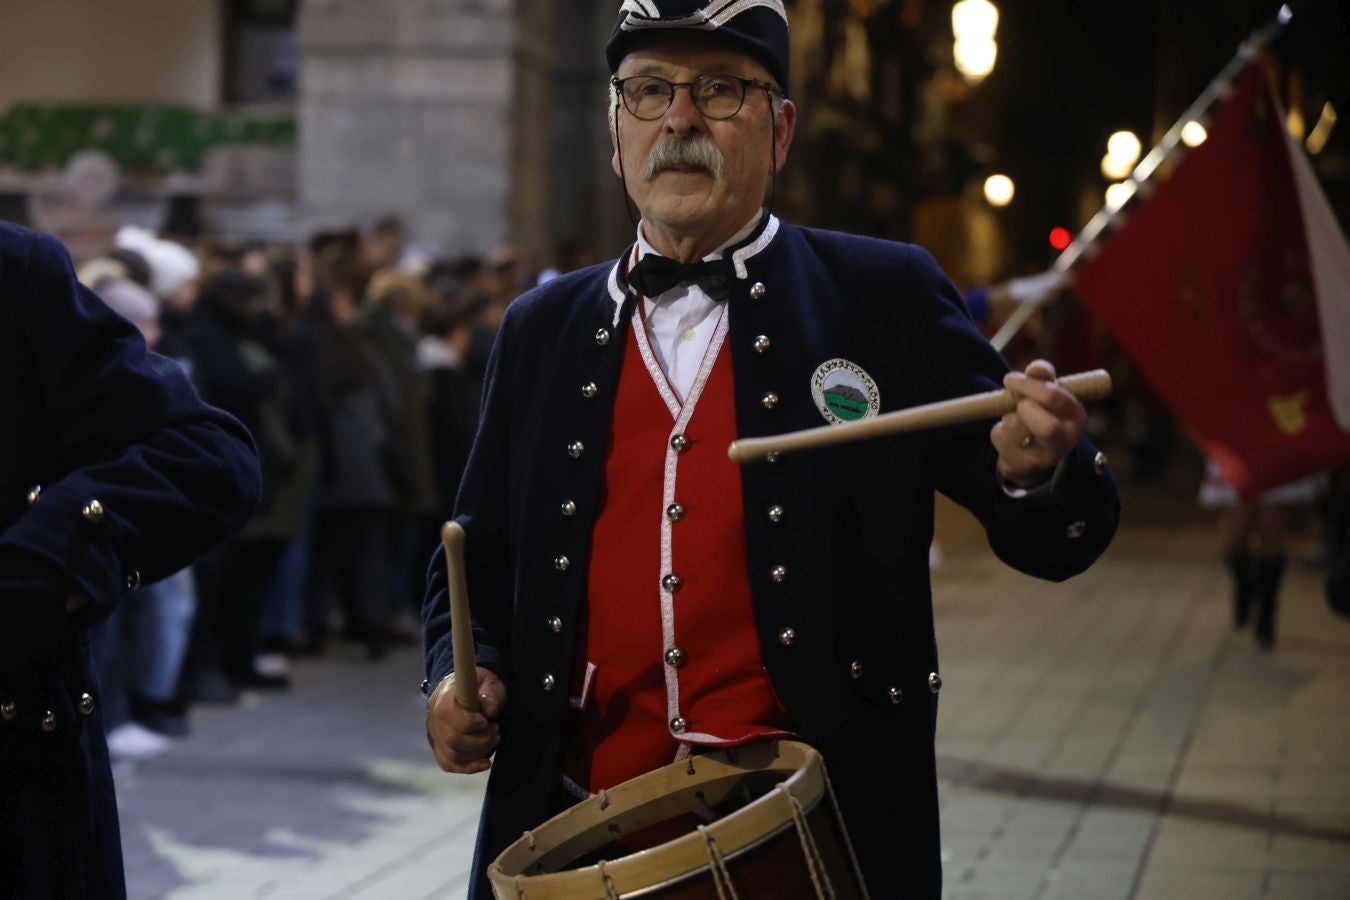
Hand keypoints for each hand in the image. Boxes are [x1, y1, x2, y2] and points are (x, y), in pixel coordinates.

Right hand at [426, 666, 506, 773]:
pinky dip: (469, 767)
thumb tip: (489, 710)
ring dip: (479, 752)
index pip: (446, 712)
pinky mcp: (438, 748)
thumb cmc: (479, 686)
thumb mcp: (490, 682)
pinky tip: (486, 762)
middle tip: (496, 730)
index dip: (468, 721)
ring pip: (452, 755)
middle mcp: (433, 716)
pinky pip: (449, 765)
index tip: (486, 720)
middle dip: (480, 740)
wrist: (466, 691)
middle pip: (451, 739)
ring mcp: (434, 734)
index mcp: (444, 694)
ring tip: (494, 738)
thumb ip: (491, 694)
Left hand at [991, 359, 1085, 489]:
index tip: (1010, 379)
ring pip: (1016, 426)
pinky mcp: (1022, 465)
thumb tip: (1036, 368)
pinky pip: (1001, 438)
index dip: (1029, 385)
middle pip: (1045, 426)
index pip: (1054, 398)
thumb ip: (1043, 377)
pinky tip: (1008, 435)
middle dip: (1022, 406)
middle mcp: (1065, 440)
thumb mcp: (1047, 394)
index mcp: (1076, 417)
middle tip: (1014, 399)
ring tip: (1014, 418)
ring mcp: (1044, 457)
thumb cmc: (1041, 414)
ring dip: (1008, 415)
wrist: (1032, 456)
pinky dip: (998, 429)